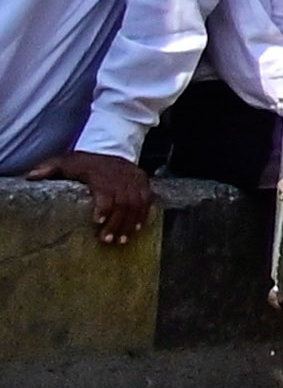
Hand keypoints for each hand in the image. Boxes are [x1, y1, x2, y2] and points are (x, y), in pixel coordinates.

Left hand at [29, 147, 150, 245]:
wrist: (110, 147)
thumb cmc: (84, 161)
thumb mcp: (63, 161)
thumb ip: (48, 168)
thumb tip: (30, 177)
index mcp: (100, 171)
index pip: (105, 190)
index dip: (104, 207)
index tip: (98, 222)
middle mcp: (120, 175)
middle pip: (123, 201)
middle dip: (116, 223)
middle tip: (108, 240)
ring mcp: (134, 178)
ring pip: (136, 203)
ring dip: (129, 223)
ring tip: (121, 240)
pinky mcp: (143, 182)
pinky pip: (147, 200)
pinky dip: (143, 215)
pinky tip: (136, 228)